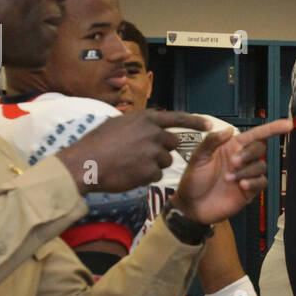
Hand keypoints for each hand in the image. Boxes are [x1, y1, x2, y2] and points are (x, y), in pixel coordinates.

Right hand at [56, 110, 208, 193]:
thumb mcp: (118, 123)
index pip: (178, 117)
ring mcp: (153, 153)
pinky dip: (145, 177)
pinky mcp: (150, 172)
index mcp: (146, 118)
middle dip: (163, 149)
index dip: (196, 121)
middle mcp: (153, 133)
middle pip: (173, 144)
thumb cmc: (96, 143)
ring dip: (153, 164)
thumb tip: (149, 125)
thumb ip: (138, 124)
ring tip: (131, 163)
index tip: (210, 125)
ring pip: (165, 161)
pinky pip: (156, 176)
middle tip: (144, 154)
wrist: (85, 163)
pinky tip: (129, 173)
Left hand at [174, 119, 291, 224]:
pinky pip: (261, 183)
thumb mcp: (198, 157)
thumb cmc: (193, 180)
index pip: (256, 135)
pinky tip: (241, 186)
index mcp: (231, 147)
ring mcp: (246, 175)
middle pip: (260, 149)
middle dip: (249, 154)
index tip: (288, 125)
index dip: (273, 128)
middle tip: (233, 163)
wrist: (192, 206)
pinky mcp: (249, 191)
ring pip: (261, 166)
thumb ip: (212, 141)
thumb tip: (230, 129)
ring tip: (229, 179)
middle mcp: (241, 159)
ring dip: (247, 171)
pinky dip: (253, 182)